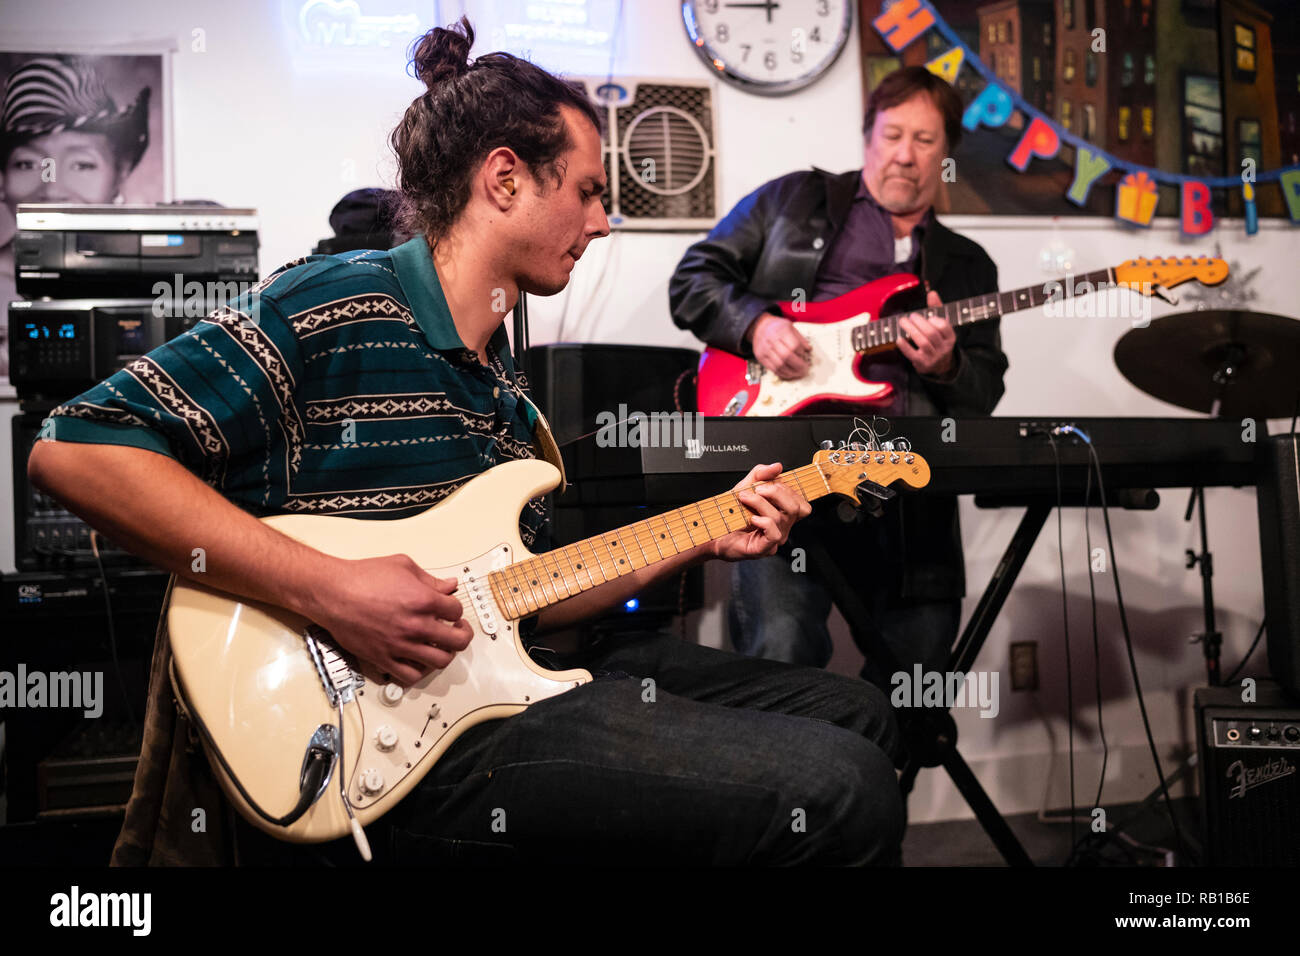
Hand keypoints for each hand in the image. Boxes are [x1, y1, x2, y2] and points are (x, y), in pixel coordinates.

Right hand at [307, 554, 473, 685]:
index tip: (451, 609)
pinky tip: (419, 660)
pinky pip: (411, 675)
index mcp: (424, 601)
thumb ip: (430, 579)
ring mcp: (401, 645)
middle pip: (457, 640)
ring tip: (441, 646)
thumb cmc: (362, 577)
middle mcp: (416, 626)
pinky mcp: (384, 658)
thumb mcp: (402, 566)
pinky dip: (420, 671)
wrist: (332, 592)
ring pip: (440, 661)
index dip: (456, 609)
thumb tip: (448, 585)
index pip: (457, 610)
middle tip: (458, 630)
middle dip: (462, 634)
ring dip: (446, 653)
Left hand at [710, 462, 811, 561]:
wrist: (714, 532)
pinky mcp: (763, 548)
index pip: (800, 503)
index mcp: (783, 514)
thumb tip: (776, 467)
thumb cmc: (732, 513)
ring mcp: (774, 539)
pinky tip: (752, 518)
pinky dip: (763, 522)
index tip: (767, 483)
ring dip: (760, 503)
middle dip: (776, 492)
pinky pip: (773, 534)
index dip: (787, 489)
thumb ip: (761, 474)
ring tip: (744, 498)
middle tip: (757, 489)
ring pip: (780, 518)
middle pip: (796, 508)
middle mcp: (782, 527)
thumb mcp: (746, 486)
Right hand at [748, 313, 811, 379]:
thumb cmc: (777, 327)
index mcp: (781, 330)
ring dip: (791, 372)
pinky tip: (789, 374)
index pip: (794, 345)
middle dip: (798, 366)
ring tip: (798, 373)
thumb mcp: (791, 327)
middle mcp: (771, 340)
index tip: (804, 356)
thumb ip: (800, 338)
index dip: (801, 353)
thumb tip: (808, 350)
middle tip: (805, 370)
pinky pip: (773, 369)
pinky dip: (783, 374)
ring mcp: (764, 350)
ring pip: (779, 365)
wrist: (759, 327)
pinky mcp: (760, 357)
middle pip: (787, 356)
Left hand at [896, 291, 956, 378]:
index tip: (928, 316)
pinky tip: (898, 338)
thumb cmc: (937, 340)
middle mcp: (944, 348)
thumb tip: (932, 293)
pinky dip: (905, 346)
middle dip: (920, 323)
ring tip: (902, 322)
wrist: (939, 365)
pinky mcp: (922, 364)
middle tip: (911, 316)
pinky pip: (913, 355)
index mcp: (950, 337)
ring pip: (923, 343)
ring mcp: (933, 357)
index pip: (945, 327)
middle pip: (932, 334)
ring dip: (911, 331)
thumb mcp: (941, 325)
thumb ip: (936, 309)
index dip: (935, 320)